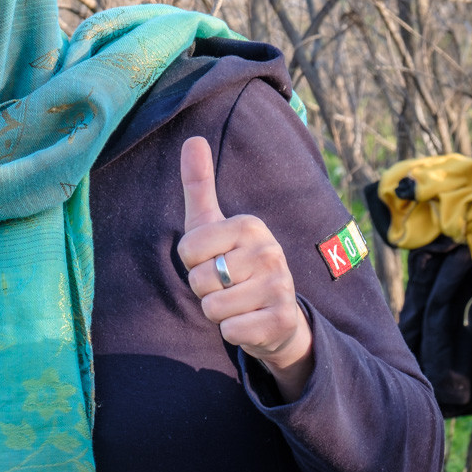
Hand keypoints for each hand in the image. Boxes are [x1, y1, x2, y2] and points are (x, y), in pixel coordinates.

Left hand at [177, 137, 313, 399]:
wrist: (275, 315)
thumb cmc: (233, 264)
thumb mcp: (211, 224)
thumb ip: (199, 185)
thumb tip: (192, 138)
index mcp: (250, 226)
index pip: (188, 250)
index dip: (192, 263)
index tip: (212, 260)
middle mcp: (270, 252)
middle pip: (200, 281)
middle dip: (204, 290)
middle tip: (225, 286)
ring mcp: (281, 286)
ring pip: (213, 308)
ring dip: (218, 313)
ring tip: (237, 303)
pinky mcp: (283, 319)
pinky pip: (232, 331)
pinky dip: (232, 333)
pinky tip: (249, 322)